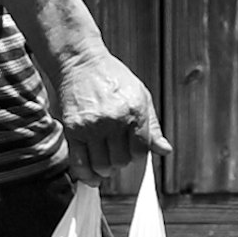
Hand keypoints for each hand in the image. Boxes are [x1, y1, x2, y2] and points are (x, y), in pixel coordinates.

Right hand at [51, 48, 167, 193]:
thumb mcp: (140, 95)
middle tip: (116, 152)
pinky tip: (91, 175)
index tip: (131, 150)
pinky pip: (79, 163)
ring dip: (105, 169)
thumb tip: (165, 151)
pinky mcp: (72, 129)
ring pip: (102, 166)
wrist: (79, 61)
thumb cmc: (112, 78)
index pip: (140, 152)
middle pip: (121, 162)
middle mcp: (113, 120)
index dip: (137, 156)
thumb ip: (152, 127)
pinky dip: (86, 174)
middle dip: (120, 162)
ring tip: (104, 160)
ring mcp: (91, 126)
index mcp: (134, 111)